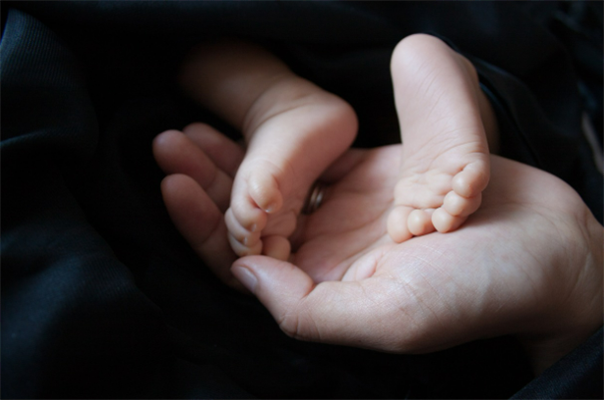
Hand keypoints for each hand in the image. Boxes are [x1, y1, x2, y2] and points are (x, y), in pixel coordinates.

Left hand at [153, 125, 603, 374]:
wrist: (544, 247)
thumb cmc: (479, 290)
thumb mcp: (394, 317)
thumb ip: (310, 310)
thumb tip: (243, 276)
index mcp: (322, 295)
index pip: (241, 267)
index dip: (202, 230)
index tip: (174, 185)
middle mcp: (325, 258)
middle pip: (247, 223)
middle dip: (205, 184)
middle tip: (168, 141)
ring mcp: (345, 216)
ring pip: (272, 188)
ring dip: (233, 159)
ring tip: (193, 127)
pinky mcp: (367, 180)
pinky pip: (310, 161)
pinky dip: (279, 143)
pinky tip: (251, 123)